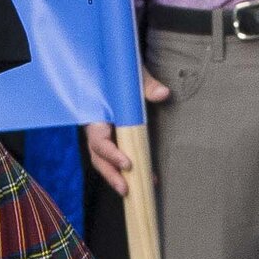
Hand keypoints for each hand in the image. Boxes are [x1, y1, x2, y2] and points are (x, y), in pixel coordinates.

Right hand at [80, 72, 172, 193]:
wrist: (118, 66)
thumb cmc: (124, 70)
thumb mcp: (134, 74)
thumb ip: (146, 84)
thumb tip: (163, 94)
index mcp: (95, 113)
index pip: (98, 139)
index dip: (110, 154)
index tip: (128, 163)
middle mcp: (98, 127)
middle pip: (98, 157)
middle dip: (111, 174)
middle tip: (126, 189)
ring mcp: (106, 134)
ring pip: (105, 161)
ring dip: (118, 177)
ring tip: (135, 192)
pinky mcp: (117, 137)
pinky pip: (119, 157)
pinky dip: (132, 170)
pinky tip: (149, 179)